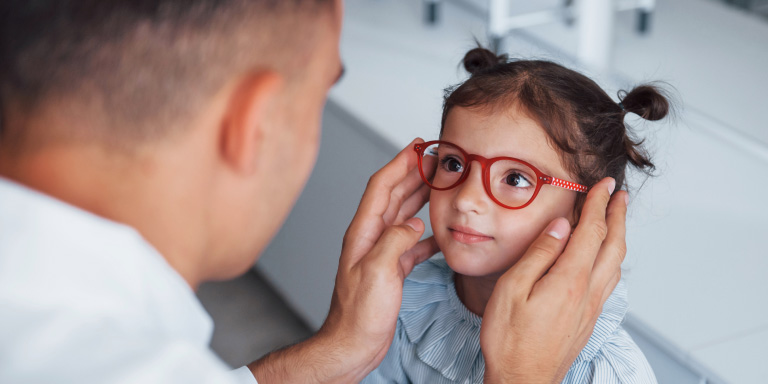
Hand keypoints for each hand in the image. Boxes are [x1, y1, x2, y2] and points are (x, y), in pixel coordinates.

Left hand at [250, 138, 438, 382]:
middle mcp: (371, 237)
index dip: (399, 162)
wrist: (353, 344)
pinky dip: (427, 231)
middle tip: (437, 159)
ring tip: (441, 184)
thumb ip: (396, 241)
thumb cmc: (359, 313)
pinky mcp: (392, 268)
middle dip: (414, 173)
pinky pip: (412, 241)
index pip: (381, 186)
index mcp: (363, 232)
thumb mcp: (378, 272)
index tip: (418, 146)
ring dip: (421, 197)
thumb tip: (416, 223)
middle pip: (394, 195)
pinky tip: (441, 229)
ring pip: (404, 215)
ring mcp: (381, 252)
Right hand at [480, 178, 627, 383]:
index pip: (591, 231)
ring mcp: (591, 308)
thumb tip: (560, 226)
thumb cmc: (510, 339)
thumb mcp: (512, 289)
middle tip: (620, 195)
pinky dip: (612, 259)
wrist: (523, 380)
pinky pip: (609, 281)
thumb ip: (538, 254)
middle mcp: (588, 292)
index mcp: (569, 279)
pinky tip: (605, 260)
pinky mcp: (588, 320)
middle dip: (618, 216)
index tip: (604, 185)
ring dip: (619, 236)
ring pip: (615, 264)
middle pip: (613, 245)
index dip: (599, 204)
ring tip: (616, 220)